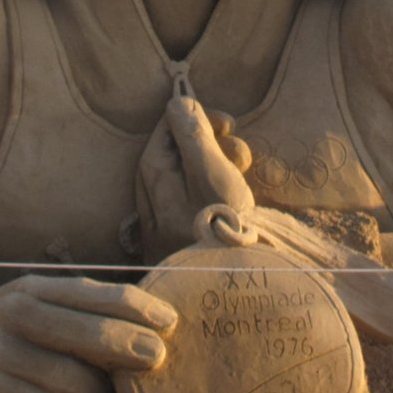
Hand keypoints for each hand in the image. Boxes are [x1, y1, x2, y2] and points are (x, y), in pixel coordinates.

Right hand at [0, 275, 176, 392]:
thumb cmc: (7, 324)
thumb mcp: (38, 299)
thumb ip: (83, 307)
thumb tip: (151, 324)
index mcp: (32, 288)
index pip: (94, 295)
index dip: (137, 308)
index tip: (170, 323)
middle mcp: (12, 315)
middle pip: (84, 334)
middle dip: (128, 349)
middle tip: (156, 360)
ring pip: (69, 379)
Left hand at [136, 97, 252, 261]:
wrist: (226, 291)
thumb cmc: (220, 227)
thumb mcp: (210, 172)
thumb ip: (192, 135)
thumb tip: (177, 101)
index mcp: (152, 172)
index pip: (168, 125)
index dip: (200, 118)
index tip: (229, 125)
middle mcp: (149, 193)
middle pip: (179, 150)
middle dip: (215, 146)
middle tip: (242, 159)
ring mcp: (160, 218)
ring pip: (189, 175)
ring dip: (220, 169)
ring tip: (243, 181)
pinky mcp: (175, 238)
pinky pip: (192, 200)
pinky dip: (215, 194)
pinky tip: (233, 204)